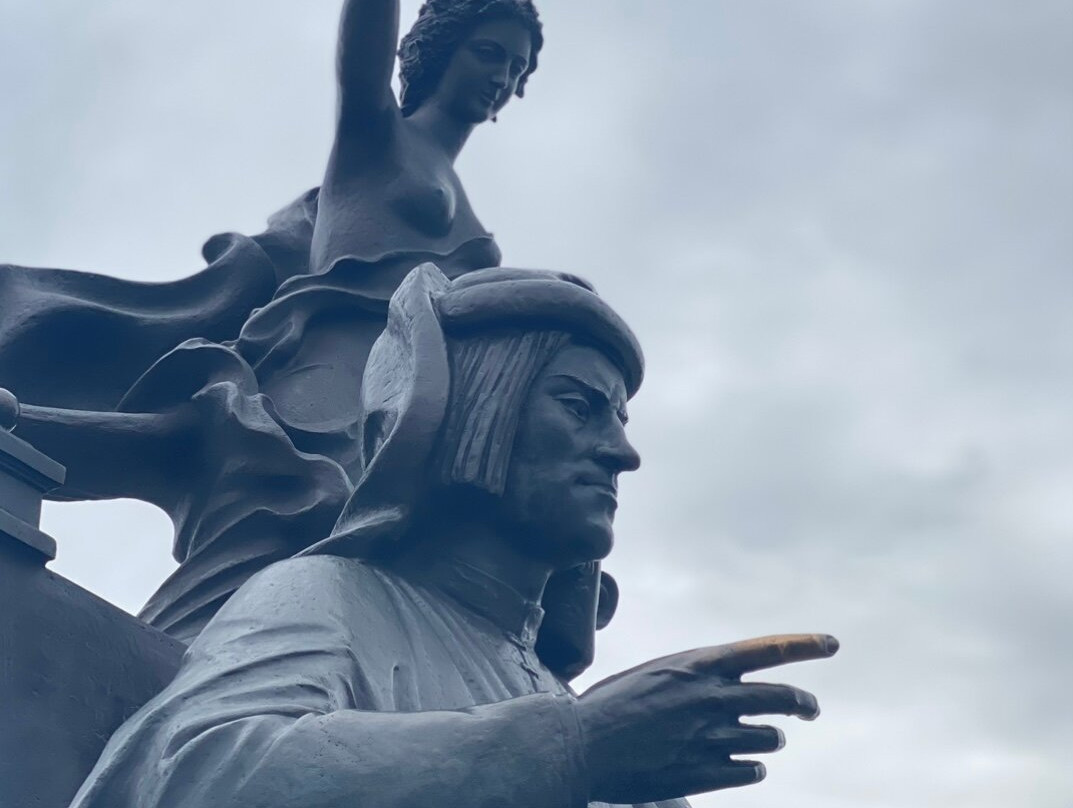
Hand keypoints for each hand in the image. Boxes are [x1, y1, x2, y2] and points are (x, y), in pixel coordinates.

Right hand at [575, 633, 838, 803]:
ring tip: (759, 739)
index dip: (804, 645)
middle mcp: (713, 697)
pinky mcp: (707, 772)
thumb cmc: (611, 705)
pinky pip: (751, 771)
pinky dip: (750, 767)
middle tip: (810, 709)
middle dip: (804, 704)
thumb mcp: (655, 673)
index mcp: (698, 664)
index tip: (832, 644)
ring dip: (770, 738)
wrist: (582, 745)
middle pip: (782, 698)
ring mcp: (712, 736)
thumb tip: (724, 685)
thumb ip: (694, 677)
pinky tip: (736, 765)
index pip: (766, 649)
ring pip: (770, 738)